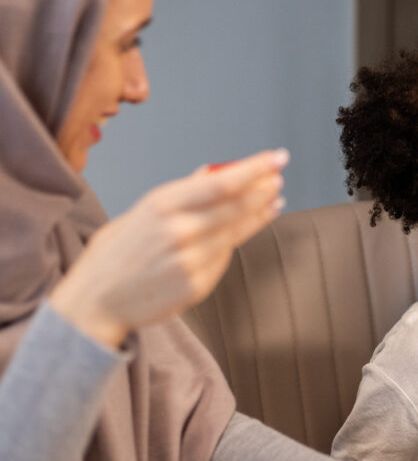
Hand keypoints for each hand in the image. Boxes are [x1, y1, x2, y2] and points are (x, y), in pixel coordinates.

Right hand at [49, 149, 288, 347]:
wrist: (95, 302)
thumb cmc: (115, 254)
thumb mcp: (141, 212)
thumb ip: (180, 193)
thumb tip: (211, 173)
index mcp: (162, 205)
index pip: (222, 183)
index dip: (255, 169)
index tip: (277, 158)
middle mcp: (179, 231)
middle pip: (236, 206)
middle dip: (263, 189)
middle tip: (278, 178)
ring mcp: (190, 260)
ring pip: (237, 232)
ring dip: (259, 214)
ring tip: (274, 201)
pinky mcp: (197, 285)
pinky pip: (224, 259)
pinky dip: (235, 242)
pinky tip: (246, 230)